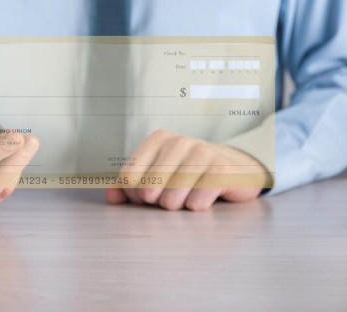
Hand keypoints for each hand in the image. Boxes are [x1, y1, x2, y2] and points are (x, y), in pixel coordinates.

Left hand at [105, 130, 270, 210]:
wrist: (236, 168)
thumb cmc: (190, 174)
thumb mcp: (159, 176)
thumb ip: (130, 186)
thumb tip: (111, 198)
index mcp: (158, 139)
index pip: (128, 178)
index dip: (135, 196)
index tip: (150, 194)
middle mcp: (178, 141)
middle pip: (147, 191)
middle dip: (156, 203)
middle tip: (171, 197)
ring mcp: (201, 153)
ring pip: (170, 200)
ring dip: (177, 207)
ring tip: (188, 197)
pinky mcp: (221, 170)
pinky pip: (196, 203)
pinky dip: (197, 208)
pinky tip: (204, 197)